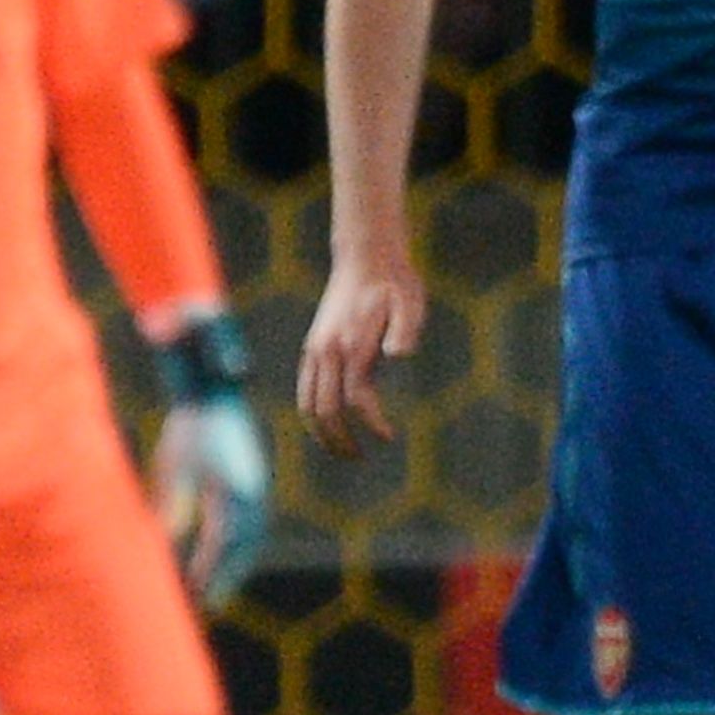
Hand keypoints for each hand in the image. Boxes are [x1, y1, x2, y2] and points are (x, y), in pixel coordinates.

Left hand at [149, 393, 272, 598]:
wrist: (214, 394)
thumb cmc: (189, 427)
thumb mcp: (174, 464)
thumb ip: (173, 502)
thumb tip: (165, 541)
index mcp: (233, 488)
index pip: (221, 542)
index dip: (207, 572)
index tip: (192, 594)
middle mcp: (252, 494)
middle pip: (242, 548)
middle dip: (224, 578)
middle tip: (205, 605)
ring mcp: (257, 490)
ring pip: (250, 540)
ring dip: (235, 566)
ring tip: (215, 590)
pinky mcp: (255, 486)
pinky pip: (251, 526)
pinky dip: (239, 548)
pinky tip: (223, 559)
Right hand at [298, 257, 427, 453]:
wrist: (365, 256)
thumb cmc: (394, 282)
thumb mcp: (410, 302)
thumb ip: (404, 329)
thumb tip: (398, 354)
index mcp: (351, 344)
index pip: (355, 399)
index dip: (371, 423)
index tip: (388, 437)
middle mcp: (327, 350)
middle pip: (324, 410)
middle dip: (339, 440)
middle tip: (359, 458)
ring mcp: (315, 349)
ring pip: (306, 404)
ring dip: (321, 433)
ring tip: (343, 451)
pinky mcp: (313, 347)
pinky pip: (304, 390)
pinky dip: (312, 414)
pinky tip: (331, 425)